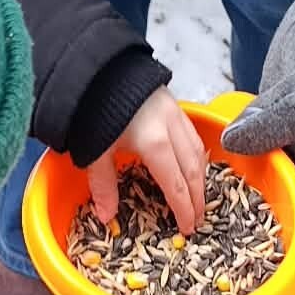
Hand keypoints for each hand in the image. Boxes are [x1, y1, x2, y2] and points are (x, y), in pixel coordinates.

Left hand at [86, 88, 207, 235]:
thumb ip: (103, 184)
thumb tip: (105, 216)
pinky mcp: (173, 101)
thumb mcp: (95, 150)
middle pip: (192, 170)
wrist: (95, 67)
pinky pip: (192, 134)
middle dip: (197, 197)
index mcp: (154, 144)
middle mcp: (171, 128)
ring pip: (197, 151)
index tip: (188, 227)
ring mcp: (175, 112)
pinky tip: (192, 162)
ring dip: (200, 176)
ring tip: (198, 195)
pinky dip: (196, 154)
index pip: (176, 185)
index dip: (183, 209)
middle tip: (198, 218)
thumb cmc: (94, 107)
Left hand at [225, 0, 294, 273]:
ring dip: (242, 227)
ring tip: (204, 257)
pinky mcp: (273, 145)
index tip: (277, 294)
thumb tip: (233, 148)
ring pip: (270, 206)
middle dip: (266, 259)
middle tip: (229, 289)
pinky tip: (195, 200)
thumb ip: (276, 122)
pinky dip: (230, 188)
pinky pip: (252, 175)